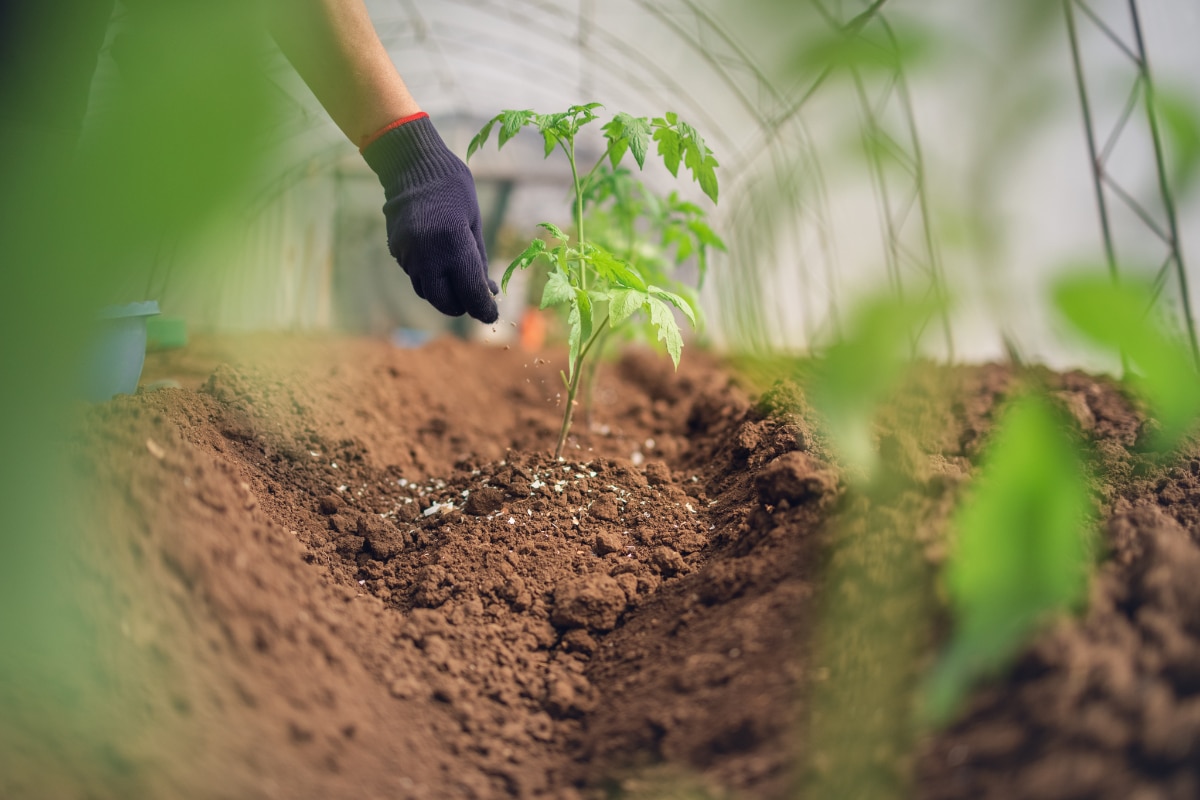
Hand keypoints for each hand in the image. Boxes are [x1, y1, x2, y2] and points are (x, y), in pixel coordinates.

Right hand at [361, 114, 498, 322]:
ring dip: (444, 292)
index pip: (471, 292)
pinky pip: (415, 275)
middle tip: (473, 300)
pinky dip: (430, 277)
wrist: (412, 165)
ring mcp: (408, 254)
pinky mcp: (397, 251)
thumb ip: (478, 261)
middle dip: (461, 306)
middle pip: (445, 302)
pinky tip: (438, 260)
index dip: (484, 309)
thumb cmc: (454, 190)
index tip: (492, 315)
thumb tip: (488, 292)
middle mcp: (428, 254)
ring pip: (428, 291)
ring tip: (457, 277)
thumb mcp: (474, 223)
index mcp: (454, 244)